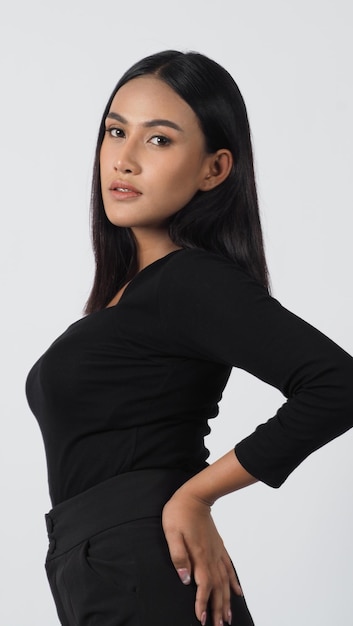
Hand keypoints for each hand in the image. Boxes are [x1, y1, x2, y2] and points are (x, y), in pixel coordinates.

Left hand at [162, 487, 242, 625]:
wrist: (194, 496)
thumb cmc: (179, 512)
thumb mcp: (171, 532)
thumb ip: (178, 555)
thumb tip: (185, 579)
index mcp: (199, 555)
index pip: (203, 585)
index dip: (203, 603)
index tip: (201, 619)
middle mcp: (210, 557)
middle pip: (216, 588)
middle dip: (217, 608)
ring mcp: (216, 552)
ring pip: (224, 581)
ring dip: (226, 600)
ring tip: (228, 617)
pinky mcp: (218, 547)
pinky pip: (228, 568)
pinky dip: (233, 582)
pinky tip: (237, 592)